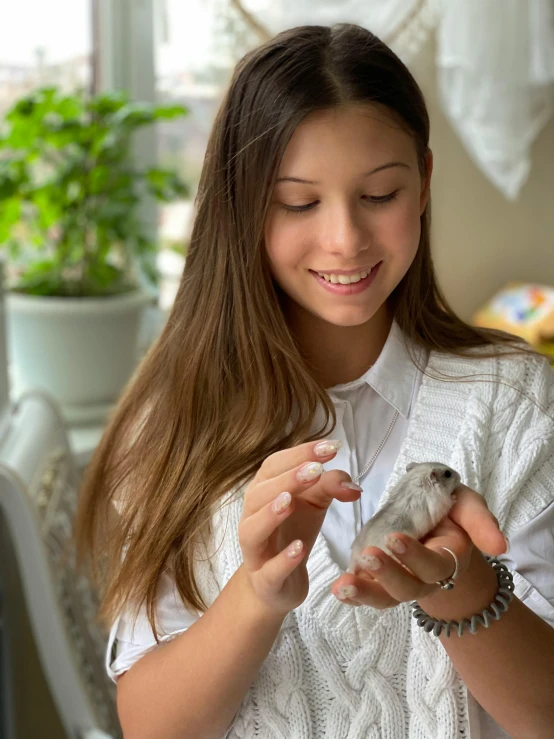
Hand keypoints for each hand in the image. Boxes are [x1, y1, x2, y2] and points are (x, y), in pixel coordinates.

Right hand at [239, 440, 360, 617]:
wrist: (279, 583)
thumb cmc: (293, 533)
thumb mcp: (314, 504)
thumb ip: (330, 486)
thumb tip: (354, 485)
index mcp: (263, 492)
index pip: (274, 466)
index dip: (300, 454)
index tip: (331, 447)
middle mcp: (252, 517)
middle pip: (260, 493)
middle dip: (287, 479)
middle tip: (315, 470)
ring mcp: (255, 551)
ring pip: (253, 529)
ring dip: (270, 513)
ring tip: (290, 501)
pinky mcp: (264, 580)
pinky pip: (269, 569)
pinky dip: (283, 559)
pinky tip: (299, 548)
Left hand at [330, 484, 507, 608]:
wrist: (433, 516)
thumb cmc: (450, 511)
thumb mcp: (467, 505)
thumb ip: (481, 521)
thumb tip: (498, 546)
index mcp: (447, 559)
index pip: (434, 566)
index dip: (414, 556)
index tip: (394, 537)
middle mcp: (424, 578)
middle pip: (408, 587)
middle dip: (388, 574)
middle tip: (368, 554)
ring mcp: (400, 581)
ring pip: (385, 597)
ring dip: (365, 592)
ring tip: (343, 585)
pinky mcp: (379, 579)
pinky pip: (367, 593)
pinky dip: (352, 595)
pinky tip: (338, 590)